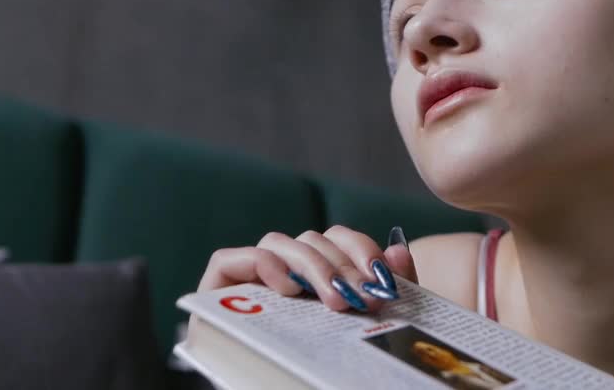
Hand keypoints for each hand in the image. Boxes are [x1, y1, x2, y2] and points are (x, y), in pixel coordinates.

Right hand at [197, 225, 416, 312]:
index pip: (334, 239)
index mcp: (311, 276)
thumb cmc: (315, 374)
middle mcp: (279, 272)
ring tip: (333, 300)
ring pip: (276, 244)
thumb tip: (398, 252)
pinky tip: (287, 287)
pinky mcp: (214, 292)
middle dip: (340, 265)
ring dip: (311, 265)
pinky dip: (261, 263)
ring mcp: (245, 281)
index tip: (379, 276)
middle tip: (361, 298)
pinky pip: (229, 259)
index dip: (359, 247)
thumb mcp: (358, 334)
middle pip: (309, 241)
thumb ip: (378, 294)